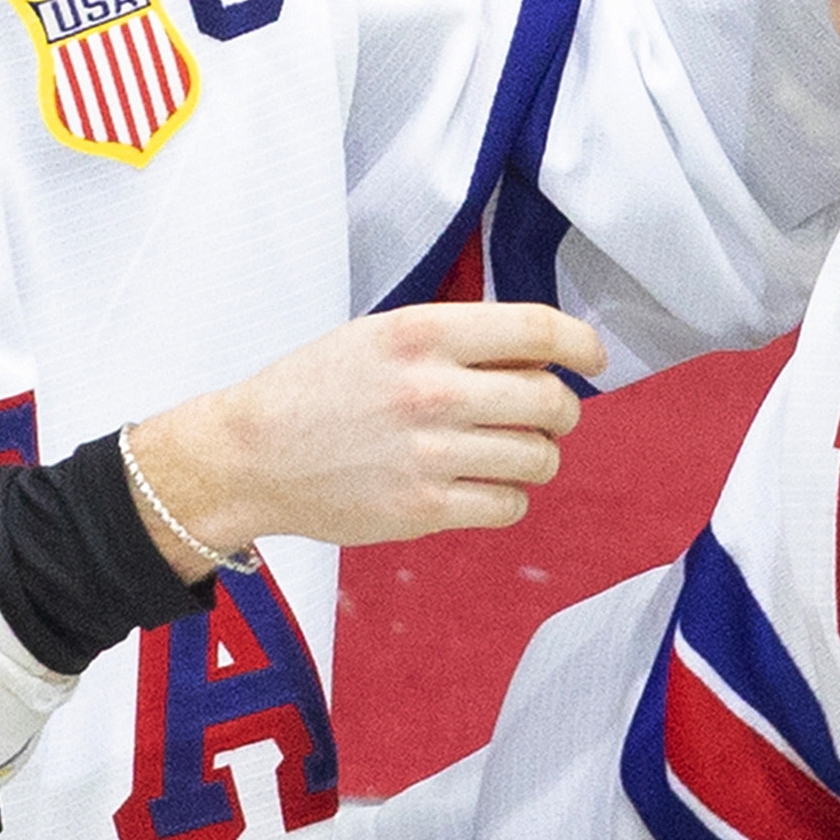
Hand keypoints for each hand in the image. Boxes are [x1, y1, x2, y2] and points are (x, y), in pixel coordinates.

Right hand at [128, 305, 606, 576]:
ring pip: (538, 457)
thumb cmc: (317, 390)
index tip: (591, 358)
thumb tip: (540, 358)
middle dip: (562, 410)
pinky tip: (482, 486)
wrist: (248, 455)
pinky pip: (508, 505)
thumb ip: (457, 340)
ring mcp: (428, 454)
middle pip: (550, 401)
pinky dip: (508, 497)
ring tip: (508, 453)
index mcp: (421, 334)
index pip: (536, 330)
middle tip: (547, 416)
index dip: (580, 344)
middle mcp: (430, 390)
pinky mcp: (423, 509)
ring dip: (538, 457)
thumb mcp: (381, 335)